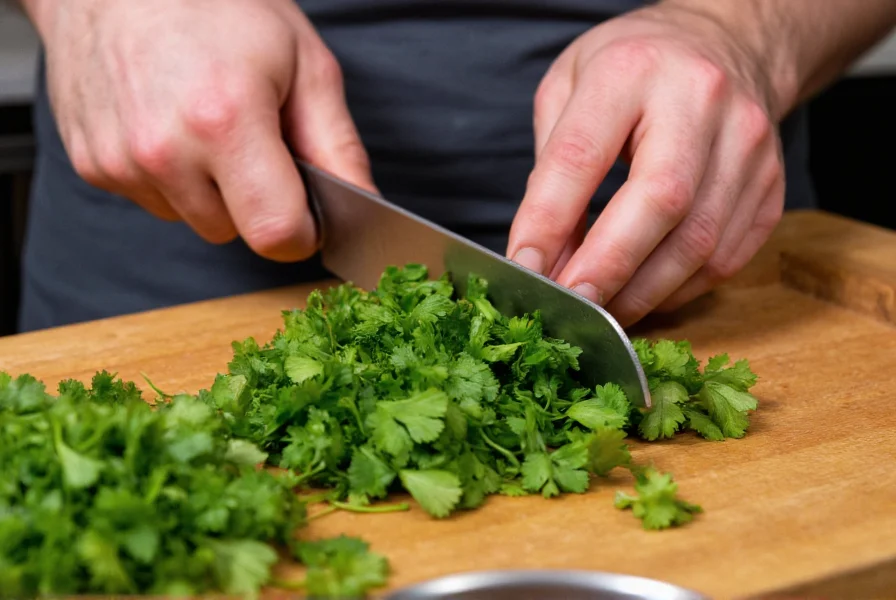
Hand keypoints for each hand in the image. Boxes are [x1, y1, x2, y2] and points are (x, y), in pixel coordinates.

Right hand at [35, 0, 373, 260]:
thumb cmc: (217, 5)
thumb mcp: (304, 63)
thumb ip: (338, 145)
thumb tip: (365, 204)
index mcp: (225, 121)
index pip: (276, 234)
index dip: (302, 230)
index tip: (307, 212)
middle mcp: (163, 149)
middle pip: (234, 232)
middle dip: (254, 202)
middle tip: (252, 138)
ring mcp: (119, 159)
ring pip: (192, 219)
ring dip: (208, 190)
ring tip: (205, 122)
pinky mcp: (90, 163)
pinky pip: (152, 199)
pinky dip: (169, 176)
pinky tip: (169, 123)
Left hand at [507, 2, 785, 325]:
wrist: (725, 44)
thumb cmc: (632, 70)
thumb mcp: (568, 89)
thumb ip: (551, 170)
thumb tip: (546, 258)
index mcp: (632, 71)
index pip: (581, 156)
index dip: (549, 220)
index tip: (524, 267)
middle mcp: (701, 102)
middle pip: (660, 203)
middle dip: (609, 267)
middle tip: (571, 306)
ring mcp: (748, 145)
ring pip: (700, 242)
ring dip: (644, 291)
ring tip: (602, 310)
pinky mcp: (771, 185)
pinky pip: (727, 258)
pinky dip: (680, 289)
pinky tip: (646, 294)